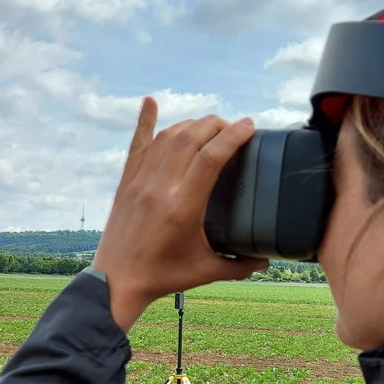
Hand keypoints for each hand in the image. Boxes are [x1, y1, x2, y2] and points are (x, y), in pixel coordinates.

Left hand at [93, 97, 268, 331]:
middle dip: (216, 125)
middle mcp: (160, 187)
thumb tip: (266, 261)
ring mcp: (140, 182)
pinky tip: (150, 102)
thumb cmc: (162, 277)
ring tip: (210, 125)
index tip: (249, 126)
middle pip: (191, 138)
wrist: (117, 281)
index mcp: (183, 207)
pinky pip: (137, 145)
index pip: (211, 158)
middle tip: (234, 127)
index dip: (233, 136)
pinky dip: (144, 121)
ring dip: (191, 124)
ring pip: (168, 137)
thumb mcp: (207, 271)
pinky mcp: (126, 183)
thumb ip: (240, 265)